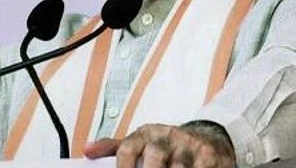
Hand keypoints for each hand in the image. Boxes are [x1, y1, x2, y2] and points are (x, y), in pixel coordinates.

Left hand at [84, 123, 235, 167]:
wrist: (207, 137)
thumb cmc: (166, 144)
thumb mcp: (141, 141)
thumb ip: (113, 148)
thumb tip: (87, 151)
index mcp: (145, 133)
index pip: (126, 149)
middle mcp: (165, 136)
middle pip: (152, 162)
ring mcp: (188, 146)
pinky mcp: (208, 156)